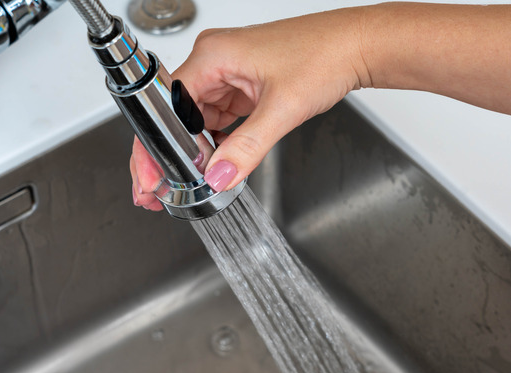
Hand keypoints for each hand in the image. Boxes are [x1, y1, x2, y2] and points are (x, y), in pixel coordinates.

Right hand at [129, 6, 371, 203]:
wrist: (356, 47)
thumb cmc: (324, 55)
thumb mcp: (282, 109)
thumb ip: (247, 148)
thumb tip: (220, 176)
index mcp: (213, 54)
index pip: (166, 105)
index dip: (156, 145)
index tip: (153, 175)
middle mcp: (215, 60)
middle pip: (176, 115)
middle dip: (173, 153)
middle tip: (165, 187)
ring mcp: (229, 73)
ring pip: (197, 119)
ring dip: (197, 149)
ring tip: (196, 177)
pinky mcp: (243, 85)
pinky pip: (218, 117)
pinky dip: (218, 140)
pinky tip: (220, 159)